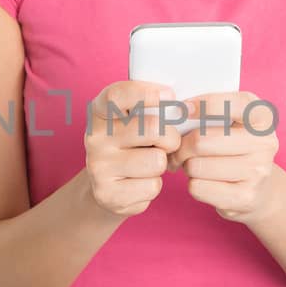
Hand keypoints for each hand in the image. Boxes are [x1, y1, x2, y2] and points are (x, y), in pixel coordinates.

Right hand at [84, 80, 182, 218]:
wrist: (107, 186)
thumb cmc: (131, 145)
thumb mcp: (134, 121)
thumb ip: (152, 108)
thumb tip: (191, 107)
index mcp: (99, 112)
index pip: (117, 95)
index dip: (146, 92)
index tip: (171, 95)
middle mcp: (94, 137)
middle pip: (151, 128)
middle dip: (171, 137)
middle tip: (169, 142)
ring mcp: (98, 167)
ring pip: (156, 161)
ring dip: (162, 164)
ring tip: (150, 163)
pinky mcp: (107, 194)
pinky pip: (152, 186)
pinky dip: (154, 185)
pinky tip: (141, 182)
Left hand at [166, 90, 280, 221]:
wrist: (259, 188)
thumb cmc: (234, 148)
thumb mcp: (232, 123)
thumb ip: (209, 111)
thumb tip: (173, 113)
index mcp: (262, 116)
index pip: (229, 104)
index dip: (201, 105)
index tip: (183, 109)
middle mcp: (265, 142)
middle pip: (201, 140)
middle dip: (181, 146)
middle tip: (177, 149)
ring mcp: (257, 171)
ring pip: (196, 166)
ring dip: (187, 166)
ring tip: (194, 165)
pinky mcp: (245, 197)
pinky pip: (198, 187)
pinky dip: (193, 185)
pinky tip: (204, 182)